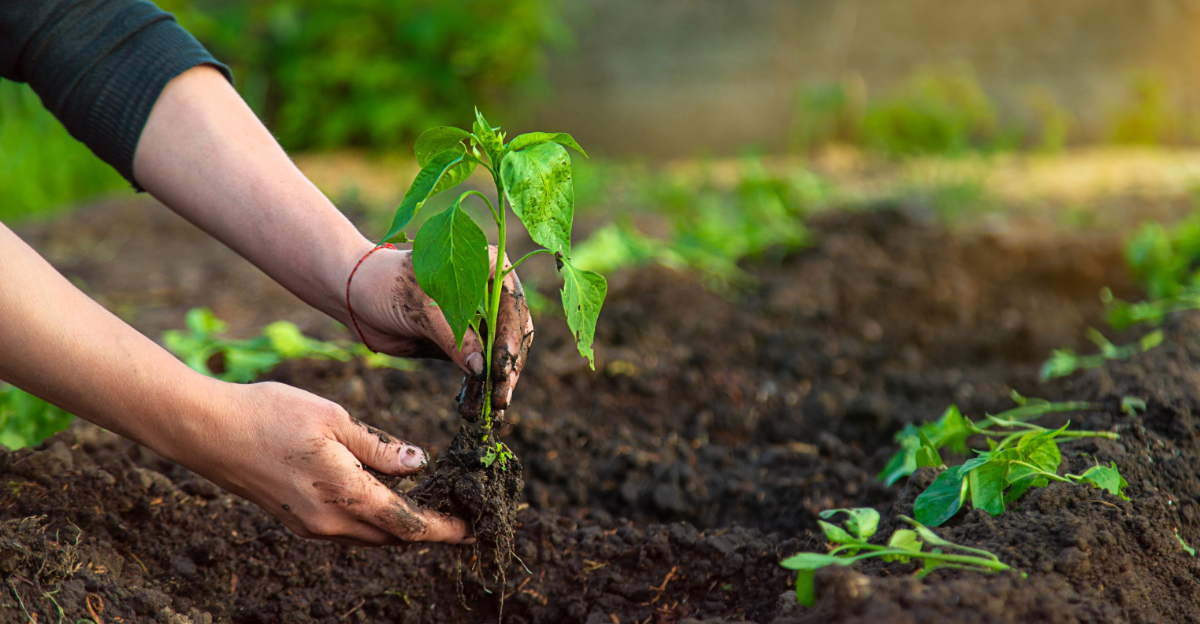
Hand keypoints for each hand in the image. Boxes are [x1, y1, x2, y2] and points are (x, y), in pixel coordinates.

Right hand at [170, 381, 470, 545]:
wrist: (207, 431)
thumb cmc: (271, 414)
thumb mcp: (335, 419)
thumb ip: (379, 447)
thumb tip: (417, 463)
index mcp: (346, 495)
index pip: (408, 524)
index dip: (443, 529)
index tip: (471, 528)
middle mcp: (330, 522)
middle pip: (392, 536)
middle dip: (427, 529)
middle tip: (457, 512)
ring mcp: (309, 525)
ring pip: (368, 535)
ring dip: (398, 525)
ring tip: (426, 504)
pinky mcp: (295, 519)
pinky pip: (346, 528)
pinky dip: (371, 519)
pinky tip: (381, 496)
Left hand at [348, 245, 533, 420]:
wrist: (356, 296)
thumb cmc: (387, 285)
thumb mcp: (421, 308)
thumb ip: (454, 336)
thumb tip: (481, 369)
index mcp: (488, 267)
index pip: (511, 305)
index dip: (510, 337)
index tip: (504, 367)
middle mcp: (490, 293)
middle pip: (511, 335)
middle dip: (507, 368)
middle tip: (502, 397)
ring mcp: (478, 321)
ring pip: (497, 356)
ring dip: (493, 385)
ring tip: (489, 412)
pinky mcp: (462, 344)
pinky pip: (477, 369)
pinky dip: (476, 389)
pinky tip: (472, 410)